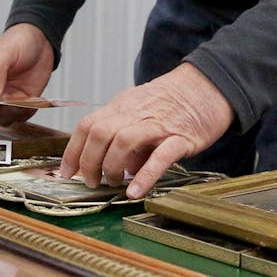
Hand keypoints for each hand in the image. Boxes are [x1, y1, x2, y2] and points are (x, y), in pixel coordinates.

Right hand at [0, 24, 54, 125]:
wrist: (40, 41)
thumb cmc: (17, 41)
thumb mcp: (4, 50)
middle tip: (9, 96)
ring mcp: (5, 99)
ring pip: (2, 119)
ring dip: (13, 112)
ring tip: (22, 97)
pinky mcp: (21, 102)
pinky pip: (21, 116)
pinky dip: (27, 111)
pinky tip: (31, 98)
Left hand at [60, 63, 231, 199]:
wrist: (209, 85)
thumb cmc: (174, 101)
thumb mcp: (142, 110)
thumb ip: (126, 133)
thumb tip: (120, 166)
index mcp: (123, 106)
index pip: (87, 125)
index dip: (73, 151)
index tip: (66, 173)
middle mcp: (136, 113)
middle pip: (100, 134)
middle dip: (89, 162)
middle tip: (92, 182)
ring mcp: (158, 124)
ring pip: (123, 142)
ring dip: (111, 166)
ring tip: (113, 183)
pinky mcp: (181, 137)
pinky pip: (159, 157)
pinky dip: (144, 175)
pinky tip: (134, 191)